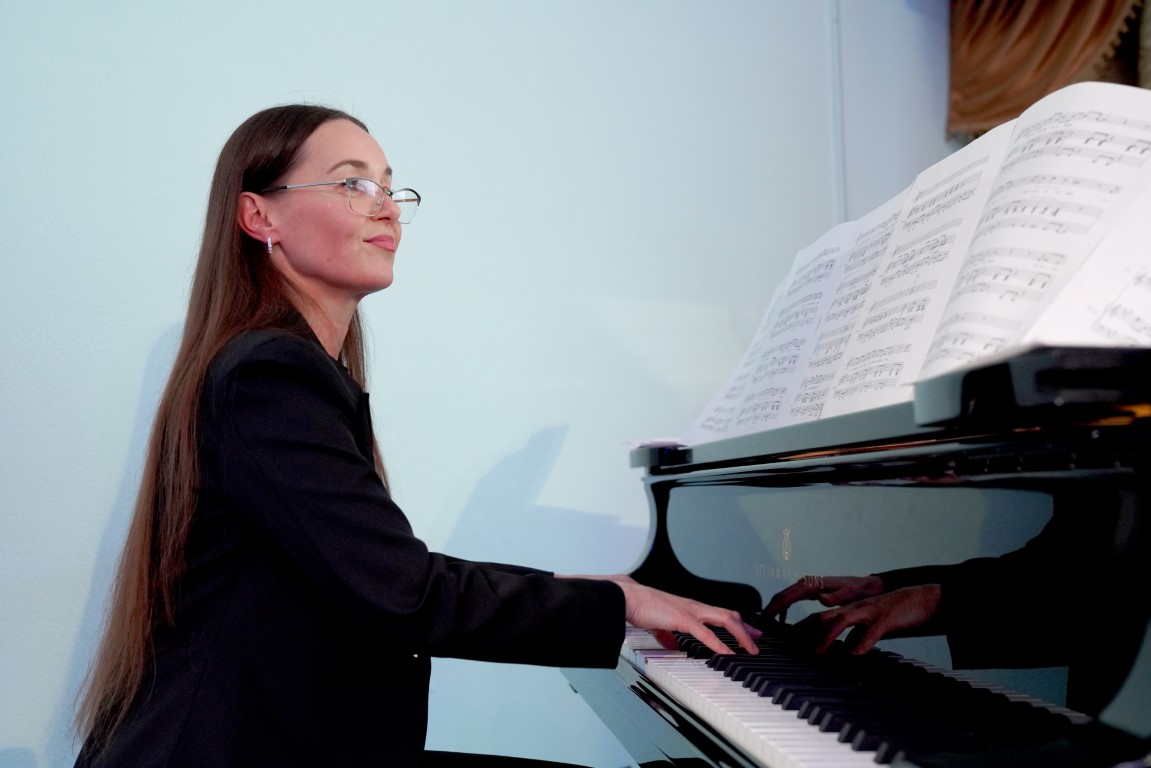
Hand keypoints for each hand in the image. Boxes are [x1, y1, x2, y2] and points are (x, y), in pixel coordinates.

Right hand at [615, 579, 760, 656]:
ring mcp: (691, 611)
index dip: (736, 624)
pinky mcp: (683, 618)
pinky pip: (706, 632)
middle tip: (758, 640)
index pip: (720, 613)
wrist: (629, 598)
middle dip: (746, 629)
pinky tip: (728, 653)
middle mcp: (695, 606)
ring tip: (750, 649)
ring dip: (741, 635)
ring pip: (725, 619)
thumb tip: (672, 645)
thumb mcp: (659, 624)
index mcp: (690, 608)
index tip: (747, 633)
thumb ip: (668, 635)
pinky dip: (720, 643)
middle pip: (730, 615)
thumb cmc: (642, 607)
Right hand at [762, 574, 884, 620]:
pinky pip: (791, 599)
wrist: (870, 585)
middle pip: (781, 596)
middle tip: (759, 628)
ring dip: (774, 610)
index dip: (773, 610)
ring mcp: (808, 586)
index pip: (786, 596)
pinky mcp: (811, 590)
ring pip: (784, 597)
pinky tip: (783, 622)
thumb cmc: (862, 592)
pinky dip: (783, 609)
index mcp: (813, 585)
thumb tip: (820, 598)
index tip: (764, 622)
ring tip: (767, 627)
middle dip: (769, 611)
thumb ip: (837, 596)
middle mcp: (808, 583)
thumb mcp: (852, 594)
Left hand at [794, 584, 940, 654]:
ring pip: (843, 618)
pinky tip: (856, 654)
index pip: (819, 617)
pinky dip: (863, 642)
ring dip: (828, 636)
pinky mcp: (887, 618)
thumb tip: (846, 650)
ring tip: (819, 653)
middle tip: (793, 649)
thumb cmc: (897, 614)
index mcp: (851, 609)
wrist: (925, 599)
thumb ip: (857, 634)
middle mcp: (856, 608)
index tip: (785, 643)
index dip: (801, 628)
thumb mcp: (872, 625)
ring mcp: (870, 611)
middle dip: (806, 631)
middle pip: (824, 616)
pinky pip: (873, 630)